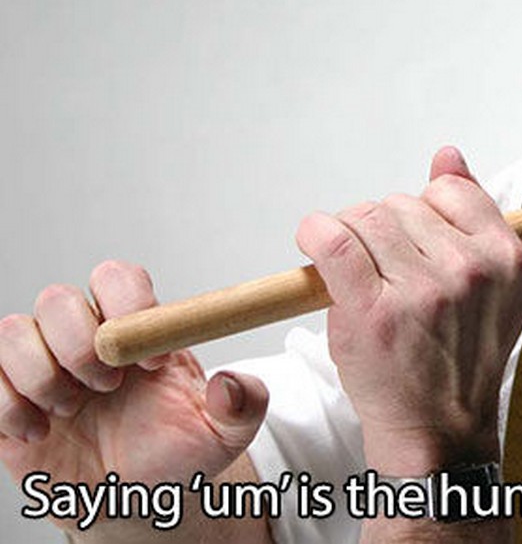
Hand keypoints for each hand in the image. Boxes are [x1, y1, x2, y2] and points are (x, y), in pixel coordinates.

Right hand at [0, 261, 268, 528]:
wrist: (136, 498)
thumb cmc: (176, 452)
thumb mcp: (224, 432)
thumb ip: (243, 404)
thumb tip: (231, 383)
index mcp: (136, 329)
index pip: (118, 278)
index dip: (129, 306)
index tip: (154, 361)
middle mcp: (84, 337)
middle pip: (58, 299)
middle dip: (80, 344)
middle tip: (109, 387)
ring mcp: (41, 365)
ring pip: (14, 330)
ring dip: (42, 375)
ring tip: (71, 412)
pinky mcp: (7, 398)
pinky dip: (8, 406)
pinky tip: (39, 433)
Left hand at [296, 146, 521, 474]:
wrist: (437, 428)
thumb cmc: (458, 358)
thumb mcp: (491, 286)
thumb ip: (472, 215)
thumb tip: (447, 155)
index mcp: (503, 258)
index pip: (449, 190)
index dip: (423, 210)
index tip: (413, 238)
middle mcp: (467, 270)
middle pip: (401, 204)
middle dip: (383, 229)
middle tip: (383, 269)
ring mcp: (420, 290)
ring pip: (365, 218)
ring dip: (349, 236)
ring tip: (357, 272)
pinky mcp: (372, 311)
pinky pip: (332, 240)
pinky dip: (314, 233)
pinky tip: (312, 244)